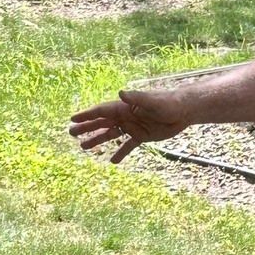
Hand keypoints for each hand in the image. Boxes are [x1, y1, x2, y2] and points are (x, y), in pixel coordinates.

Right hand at [69, 84, 189, 162]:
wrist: (184, 111)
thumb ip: (136, 98)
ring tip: (84, 147)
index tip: (72, 119)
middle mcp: (125, 116)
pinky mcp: (142, 136)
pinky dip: (120, 153)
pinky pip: (127, 145)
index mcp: (125, 107)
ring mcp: (132, 126)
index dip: (87, 115)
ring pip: (111, 134)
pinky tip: (112, 161)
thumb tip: (120, 93)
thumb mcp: (152, 101)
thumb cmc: (168, 103)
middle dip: (86, 128)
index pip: (101, 111)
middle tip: (70, 133)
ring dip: (98, 140)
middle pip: (102, 123)